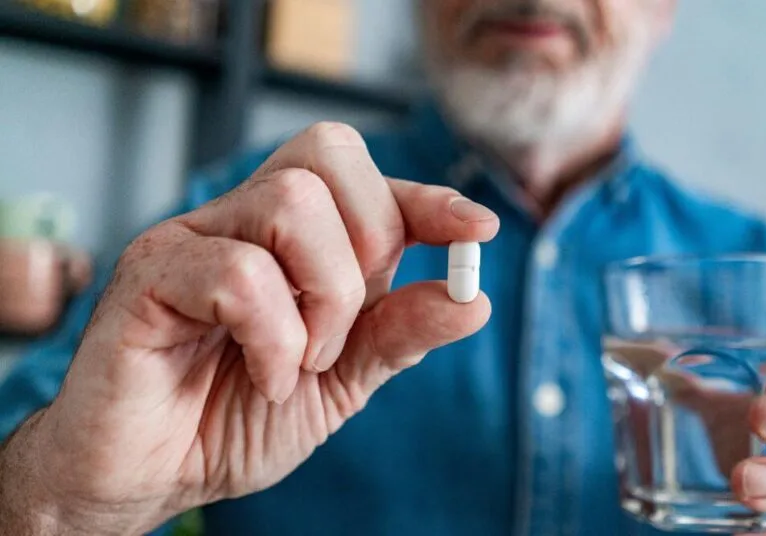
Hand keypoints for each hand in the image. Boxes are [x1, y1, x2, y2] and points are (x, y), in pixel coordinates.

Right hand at [0, 123, 499, 533]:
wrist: (148, 479)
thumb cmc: (234, 419)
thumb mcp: (342, 381)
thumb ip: (399, 333)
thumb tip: (474, 299)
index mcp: (293, 239)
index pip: (366, 177)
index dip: (428, 198)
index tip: (478, 230)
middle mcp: (242, 221)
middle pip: (328, 156)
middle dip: (368, 243)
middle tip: (343, 328)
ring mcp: (192, 238)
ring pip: (291, 201)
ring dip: (324, 297)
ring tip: (301, 362)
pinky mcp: (149, 273)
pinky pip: (238, 270)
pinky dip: (274, 337)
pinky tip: (264, 377)